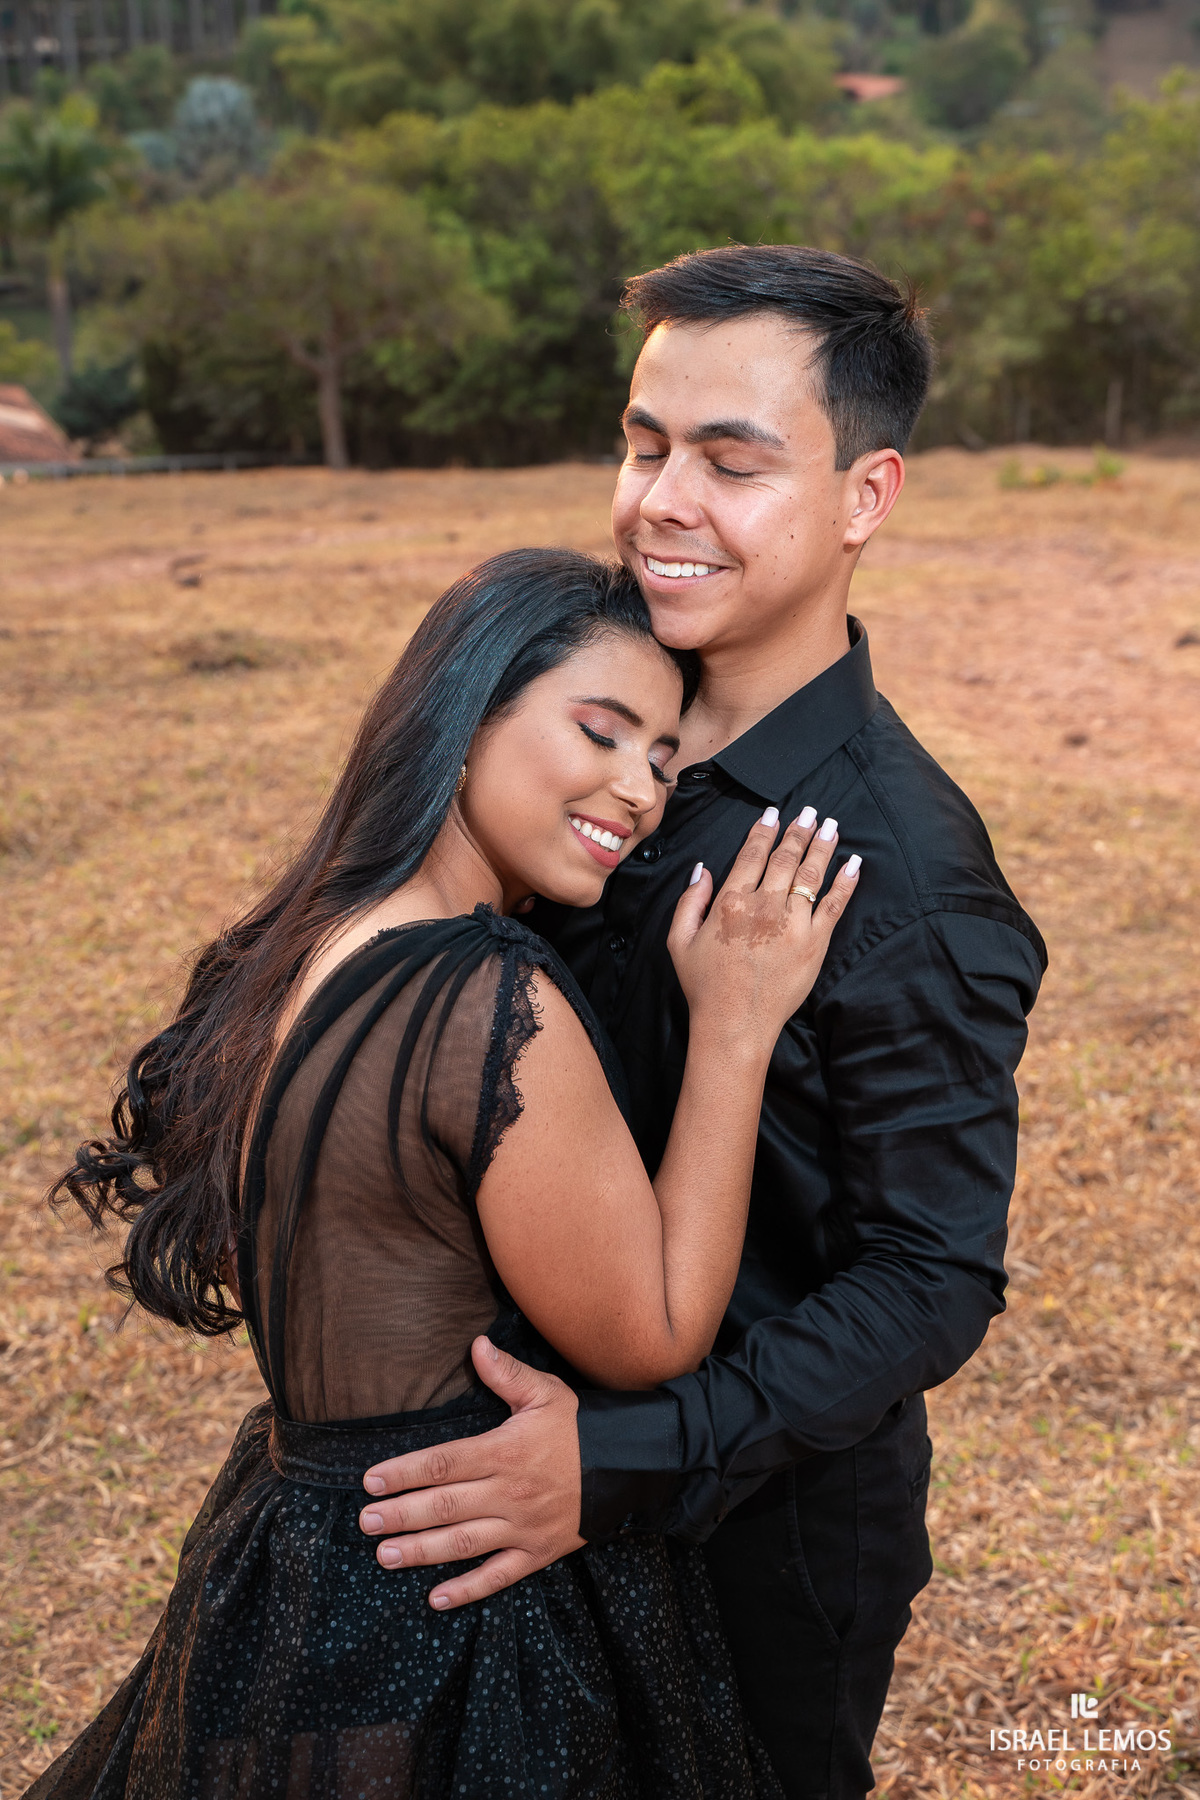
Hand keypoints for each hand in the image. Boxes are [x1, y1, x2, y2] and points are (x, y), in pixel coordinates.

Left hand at [358, 1337, 584, 1609]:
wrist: (630, 1465)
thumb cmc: (581, 1426)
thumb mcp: (546, 1392)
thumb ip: (507, 1373)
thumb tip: (476, 1345)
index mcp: (505, 1451)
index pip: (443, 1463)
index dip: (405, 1472)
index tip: (372, 1480)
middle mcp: (509, 1493)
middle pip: (445, 1506)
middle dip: (401, 1514)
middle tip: (366, 1521)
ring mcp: (523, 1528)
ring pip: (463, 1544)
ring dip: (421, 1551)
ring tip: (386, 1556)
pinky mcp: (538, 1553)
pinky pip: (498, 1576)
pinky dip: (467, 1589)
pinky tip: (435, 1599)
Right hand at [667, 806, 858, 1052]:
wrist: (734, 1024)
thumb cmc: (705, 986)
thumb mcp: (679, 942)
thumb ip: (689, 902)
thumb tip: (702, 870)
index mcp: (730, 902)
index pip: (752, 855)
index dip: (764, 831)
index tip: (774, 813)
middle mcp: (764, 906)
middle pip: (785, 858)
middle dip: (798, 830)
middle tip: (809, 811)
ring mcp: (793, 924)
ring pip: (811, 874)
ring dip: (822, 846)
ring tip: (831, 826)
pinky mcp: (815, 943)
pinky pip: (834, 904)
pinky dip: (845, 882)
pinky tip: (853, 864)